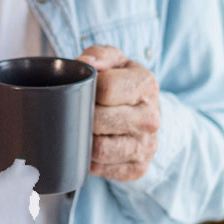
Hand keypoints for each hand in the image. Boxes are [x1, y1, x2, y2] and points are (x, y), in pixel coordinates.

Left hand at [78, 45, 160, 181]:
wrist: (145, 115)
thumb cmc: (121, 85)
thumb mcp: (114, 62)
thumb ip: (99, 54)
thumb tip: (84, 62)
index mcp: (146, 84)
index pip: (104, 88)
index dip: (84, 90)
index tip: (78, 91)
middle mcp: (151, 117)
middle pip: (99, 120)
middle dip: (80, 117)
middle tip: (71, 113)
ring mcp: (146, 145)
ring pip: (100, 149)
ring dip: (83, 141)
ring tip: (78, 130)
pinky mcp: (137, 168)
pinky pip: (102, 168)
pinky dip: (89, 160)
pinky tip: (87, 149)